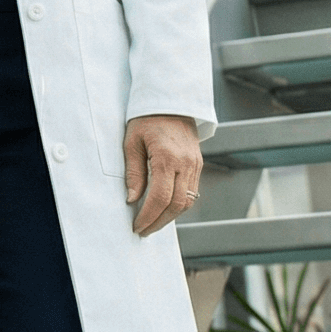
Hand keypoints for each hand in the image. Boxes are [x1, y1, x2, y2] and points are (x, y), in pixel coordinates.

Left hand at [124, 113, 202, 235]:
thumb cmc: (147, 119)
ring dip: (170, 216)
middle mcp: (186, 164)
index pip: (160, 198)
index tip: (137, 226)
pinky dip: (178, 204)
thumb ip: (134, 172)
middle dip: (159, 222)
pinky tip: (164, 208)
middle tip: (143, 230)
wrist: (171, 101)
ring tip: (152, 223)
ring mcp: (195, 165)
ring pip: (188, 201)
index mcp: (167, 158)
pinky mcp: (198, 164)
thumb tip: (132, 199)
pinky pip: (192, 192)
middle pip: (177, 205)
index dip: (148, 216)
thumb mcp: (132, 142)